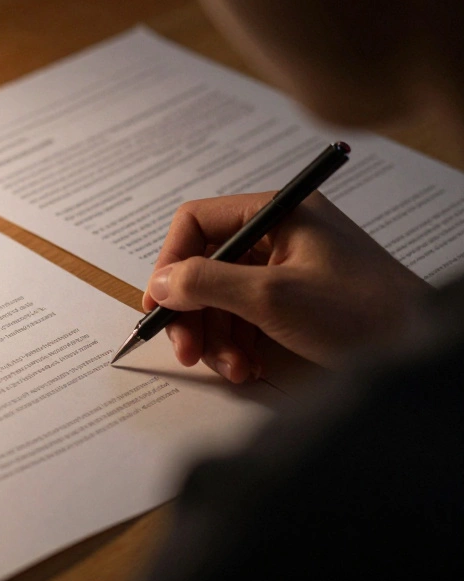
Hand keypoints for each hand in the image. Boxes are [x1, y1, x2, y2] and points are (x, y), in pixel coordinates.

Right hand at [143, 192, 431, 382]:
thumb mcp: (273, 297)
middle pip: (205, 265)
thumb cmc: (362, 313)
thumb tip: (161, 281)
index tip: (160, 304)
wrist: (420, 348)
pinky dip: (237, 345)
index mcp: (277, 213)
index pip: (198, 222)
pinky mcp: (294, 302)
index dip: (171, 262)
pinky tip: (247, 368)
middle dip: (193, 312)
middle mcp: (279, 234)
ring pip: (221, 297)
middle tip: (187, 350)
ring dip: (216, 336)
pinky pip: (244, 317)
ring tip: (231, 368)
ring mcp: (286, 269)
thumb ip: (208, 283)